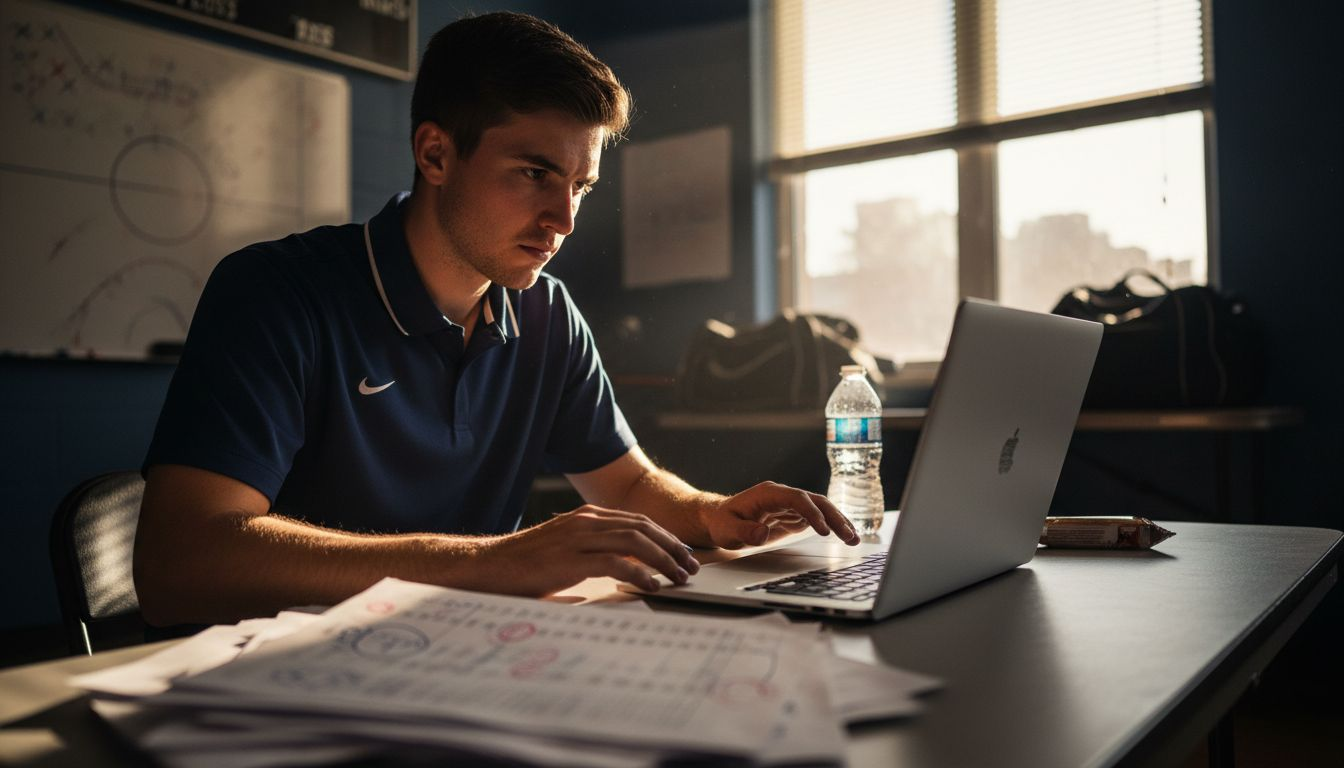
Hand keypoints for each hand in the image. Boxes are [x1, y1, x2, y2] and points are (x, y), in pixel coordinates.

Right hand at [468, 506, 700, 595]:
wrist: (491, 566)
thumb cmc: (528, 563)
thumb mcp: (567, 548)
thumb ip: (595, 550)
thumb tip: (629, 569)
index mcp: (588, 516)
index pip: (638, 522)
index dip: (665, 537)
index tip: (683, 554)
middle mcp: (587, 521)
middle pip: (643, 529)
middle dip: (672, 547)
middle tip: (690, 566)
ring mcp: (579, 538)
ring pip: (635, 542)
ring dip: (663, 560)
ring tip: (678, 577)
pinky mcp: (571, 559)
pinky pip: (615, 563)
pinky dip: (639, 574)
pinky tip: (652, 586)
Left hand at [700, 481, 859, 548]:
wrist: (719, 519)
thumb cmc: (722, 523)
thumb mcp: (727, 530)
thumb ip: (744, 532)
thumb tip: (762, 534)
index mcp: (769, 494)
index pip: (797, 498)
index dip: (812, 513)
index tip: (823, 531)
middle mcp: (783, 495)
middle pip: (815, 501)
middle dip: (834, 518)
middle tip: (850, 537)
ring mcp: (789, 504)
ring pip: (820, 509)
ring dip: (837, 522)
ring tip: (854, 539)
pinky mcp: (792, 515)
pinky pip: (816, 518)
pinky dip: (830, 527)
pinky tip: (844, 536)